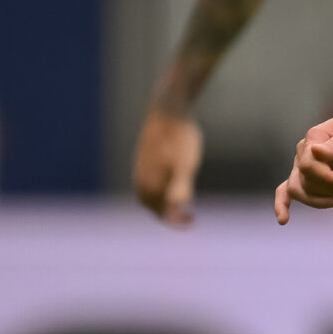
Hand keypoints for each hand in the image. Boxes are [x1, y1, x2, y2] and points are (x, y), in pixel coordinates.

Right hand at [133, 108, 204, 225]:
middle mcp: (140, 178)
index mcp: (149, 183)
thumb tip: (177, 205)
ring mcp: (141, 167)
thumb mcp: (186, 164)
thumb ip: (181, 185)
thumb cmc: (180, 139)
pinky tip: (174, 184)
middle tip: (189, 216)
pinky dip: (160, 190)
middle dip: (168, 214)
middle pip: (152, 206)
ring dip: (163, 202)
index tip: (192, 223)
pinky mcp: (145, 158)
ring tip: (183, 204)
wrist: (168, 111)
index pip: (160, 213)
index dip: (175, 221)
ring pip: (148, 194)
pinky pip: (149, 181)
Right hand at [274, 108, 332, 222]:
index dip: (328, 178)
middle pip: (303, 181)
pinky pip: (287, 192)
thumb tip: (316, 152)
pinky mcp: (311, 178)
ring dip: (324, 198)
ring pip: (300, 191)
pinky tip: (283, 220)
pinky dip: (283, 204)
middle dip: (328, 188)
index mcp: (313, 139)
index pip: (308, 166)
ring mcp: (304, 167)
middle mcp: (303, 153)